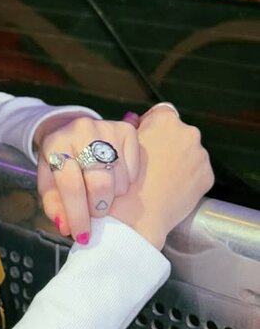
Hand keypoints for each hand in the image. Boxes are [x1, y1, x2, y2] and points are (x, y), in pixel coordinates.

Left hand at [36, 113, 140, 243]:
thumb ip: (54, 206)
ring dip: (112, 196)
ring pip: (119, 179)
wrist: (68, 129)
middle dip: (98, 208)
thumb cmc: (60, 163)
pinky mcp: (126, 129)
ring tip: (100, 192)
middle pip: (100, 184)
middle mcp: (81, 130)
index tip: (83, 235)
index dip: (78, 215)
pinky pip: (133, 169)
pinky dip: (125, 182)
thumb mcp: (48, 183)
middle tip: (94, 213)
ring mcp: (106, 128)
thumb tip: (66, 227)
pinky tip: (112, 177)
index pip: (71, 185)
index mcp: (55, 144)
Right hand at [111, 104, 212, 249]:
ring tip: (160, 179)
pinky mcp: (207, 176)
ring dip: (179, 162)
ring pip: (189, 153)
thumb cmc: (122, 178)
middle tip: (151, 164)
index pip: (162, 113)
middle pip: (178, 133)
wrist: (135, 215)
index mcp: (166, 120)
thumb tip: (139, 123)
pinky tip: (170, 188)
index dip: (152, 127)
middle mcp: (188, 132)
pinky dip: (187, 179)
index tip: (146, 141)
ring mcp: (201, 155)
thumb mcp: (121, 143)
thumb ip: (134, 128)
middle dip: (168, 144)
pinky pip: (197, 173)